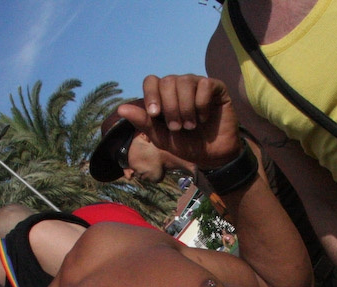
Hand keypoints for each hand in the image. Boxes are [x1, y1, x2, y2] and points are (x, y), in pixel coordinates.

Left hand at [121, 74, 243, 168]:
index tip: (155, 114)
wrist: (212, 156)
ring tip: (191, 126)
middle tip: (177, 128)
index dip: (151, 95)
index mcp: (164, 96)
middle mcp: (180, 86)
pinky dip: (202, 104)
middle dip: (170, 107)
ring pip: (185, 81)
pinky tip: (204, 117)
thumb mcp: (162, 138)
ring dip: (185, 108)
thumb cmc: (186, 145)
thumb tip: (121, 109)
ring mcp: (198, 85)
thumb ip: (144, 123)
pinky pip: (205, 85)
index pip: (151, 81)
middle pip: (167, 81)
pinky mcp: (216, 88)